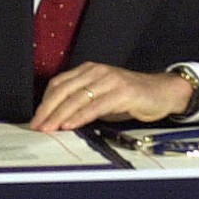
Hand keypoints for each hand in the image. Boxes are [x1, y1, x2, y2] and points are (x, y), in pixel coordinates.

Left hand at [31, 61, 193, 130]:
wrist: (162, 92)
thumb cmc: (130, 97)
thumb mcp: (101, 98)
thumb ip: (82, 104)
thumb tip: (58, 120)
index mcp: (88, 70)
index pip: (58, 84)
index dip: (45, 102)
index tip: (36, 119)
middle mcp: (96, 71)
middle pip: (64, 90)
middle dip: (47, 110)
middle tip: (37, 126)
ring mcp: (110, 80)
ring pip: (77, 97)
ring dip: (59, 114)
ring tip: (49, 128)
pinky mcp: (123, 92)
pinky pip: (96, 105)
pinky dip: (80, 116)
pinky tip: (70, 125)